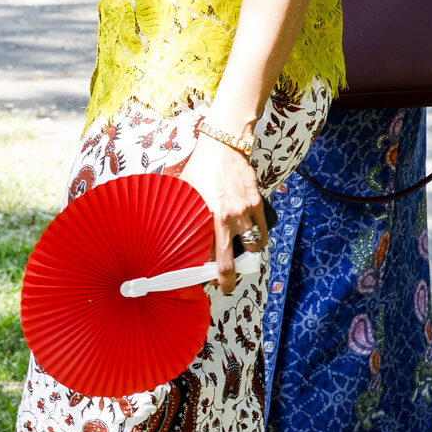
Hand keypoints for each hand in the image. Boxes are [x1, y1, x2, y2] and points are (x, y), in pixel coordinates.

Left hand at [178, 124, 265, 294]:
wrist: (224, 146)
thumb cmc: (201, 167)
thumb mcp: (185, 190)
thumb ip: (182, 210)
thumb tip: (169, 226)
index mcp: (207, 215)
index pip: (209, 253)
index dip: (210, 272)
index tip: (210, 281)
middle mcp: (228, 217)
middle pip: (230, 259)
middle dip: (230, 278)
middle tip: (228, 285)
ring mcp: (245, 211)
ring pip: (253, 247)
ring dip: (248, 255)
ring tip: (241, 255)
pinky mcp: (257, 204)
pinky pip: (263, 232)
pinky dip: (260, 240)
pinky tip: (254, 241)